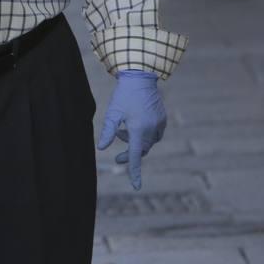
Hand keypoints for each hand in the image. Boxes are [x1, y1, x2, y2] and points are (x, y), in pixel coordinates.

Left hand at [97, 71, 166, 190]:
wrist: (141, 76)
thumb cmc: (124, 94)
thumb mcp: (113, 113)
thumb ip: (108, 132)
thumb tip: (102, 148)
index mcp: (138, 129)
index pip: (135, 156)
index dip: (134, 172)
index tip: (136, 186)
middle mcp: (151, 128)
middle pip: (141, 150)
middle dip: (129, 154)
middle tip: (118, 157)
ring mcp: (159, 123)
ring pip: (147, 142)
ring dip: (136, 142)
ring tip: (123, 130)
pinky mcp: (162, 118)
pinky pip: (154, 134)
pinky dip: (144, 135)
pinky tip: (135, 124)